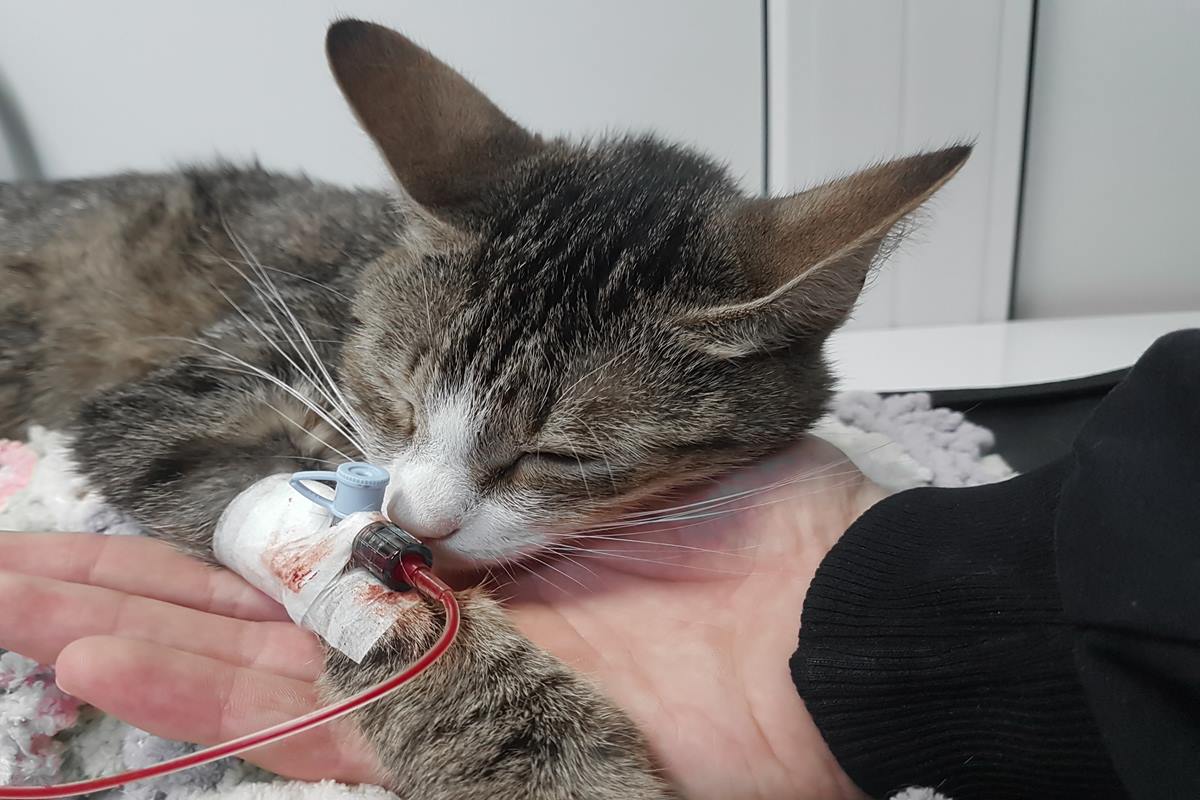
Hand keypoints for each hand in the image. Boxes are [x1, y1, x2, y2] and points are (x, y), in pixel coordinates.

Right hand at [0, 437, 884, 798]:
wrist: (833, 638)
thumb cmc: (765, 531)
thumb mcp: (635, 453)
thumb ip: (539, 458)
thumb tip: (458, 445)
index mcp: (483, 560)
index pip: (325, 553)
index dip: (229, 543)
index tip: (142, 515)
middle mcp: (445, 630)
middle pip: (266, 616)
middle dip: (141, 589)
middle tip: (19, 565)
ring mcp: (441, 691)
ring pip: (254, 672)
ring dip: (133, 637)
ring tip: (19, 601)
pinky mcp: (457, 745)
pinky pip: (313, 728)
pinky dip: (201, 698)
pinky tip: (100, 660)